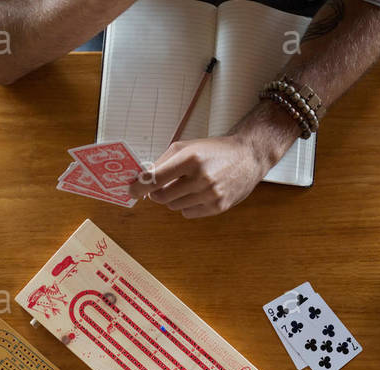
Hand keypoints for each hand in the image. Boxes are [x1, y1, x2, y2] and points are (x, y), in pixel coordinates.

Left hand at [128, 134, 268, 216]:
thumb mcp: (187, 146)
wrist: (248, 157)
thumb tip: (142, 178)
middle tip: (161, 187)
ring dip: (173, 199)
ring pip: (174, 206)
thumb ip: (164, 161)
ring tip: (186, 186)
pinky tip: (197, 194)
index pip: (156, 178)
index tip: (131, 191)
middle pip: (162, 196)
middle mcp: (201, 178)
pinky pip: (188, 213)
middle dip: (157, 193)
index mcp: (191, 159)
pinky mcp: (218, 207)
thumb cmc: (214, 150)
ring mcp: (211, 194)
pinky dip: (186, 206)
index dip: (140, 187)